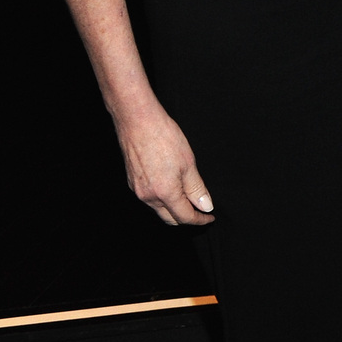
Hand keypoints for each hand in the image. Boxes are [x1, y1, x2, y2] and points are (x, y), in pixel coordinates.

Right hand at [114, 102, 214, 225]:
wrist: (138, 122)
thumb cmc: (164, 138)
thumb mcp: (188, 164)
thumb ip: (196, 189)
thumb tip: (205, 206)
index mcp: (164, 193)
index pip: (184, 217)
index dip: (199, 219)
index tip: (209, 217)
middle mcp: (148, 196)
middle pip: (169, 218)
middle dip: (186, 218)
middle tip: (201, 210)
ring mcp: (137, 190)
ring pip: (158, 209)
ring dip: (174, 209)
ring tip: (189, 198)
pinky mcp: (132, 183)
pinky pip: (149, 199)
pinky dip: (163, 199)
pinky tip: (172, 189)